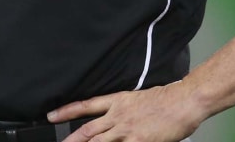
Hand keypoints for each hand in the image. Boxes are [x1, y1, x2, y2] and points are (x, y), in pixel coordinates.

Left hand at [48, 83, 199, 141]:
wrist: (183, 101)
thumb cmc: (167, 98)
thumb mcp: (138, 98)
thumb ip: (124, 109)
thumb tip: (114, 118)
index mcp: (118, 101)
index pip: (86, 106)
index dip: (67, 111)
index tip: (52, 116)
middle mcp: (118, 115)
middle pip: (88, 130)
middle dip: (71, 139)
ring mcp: (126, 130)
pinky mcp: (137, 141)